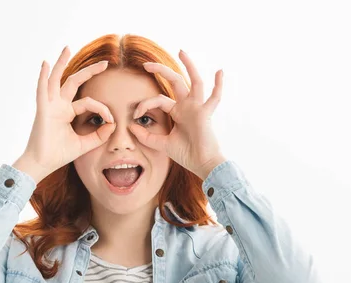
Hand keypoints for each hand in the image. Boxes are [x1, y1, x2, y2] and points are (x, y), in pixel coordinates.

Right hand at [19, 45, 116, 181]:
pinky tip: (45, 64)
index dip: (103, 109)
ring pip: (56, 80)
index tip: (112, 120)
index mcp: (67, 112)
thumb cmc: (59, 155)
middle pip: (74, 82)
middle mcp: (59, 106)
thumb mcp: (85, 144)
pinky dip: (43, 77)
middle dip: (89, 71)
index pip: (89, 102)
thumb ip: (100, 135)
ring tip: (67, 48)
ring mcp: (50, 106)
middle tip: (105, 63)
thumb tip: (114, 124)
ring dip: (61, 63)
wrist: (43, 164)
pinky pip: (42, 90)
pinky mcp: (43, 110)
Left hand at [129, 50, 226, 179]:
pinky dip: (219, 85)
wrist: (201, 164)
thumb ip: (146, 136)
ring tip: (181, 51)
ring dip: (188, 66)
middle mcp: (187, 106)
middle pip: (174, 82)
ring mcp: (197, 107)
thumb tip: (130, 126)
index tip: (135, 116)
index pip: (158, 99)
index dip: (144, 104)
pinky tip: (220, 71)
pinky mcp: (205, 113)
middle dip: (161, 71)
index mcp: (177, 112)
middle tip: (146, 64)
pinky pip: (215, 97)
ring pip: (194, 81)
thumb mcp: (161, 144)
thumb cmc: (185, 154)